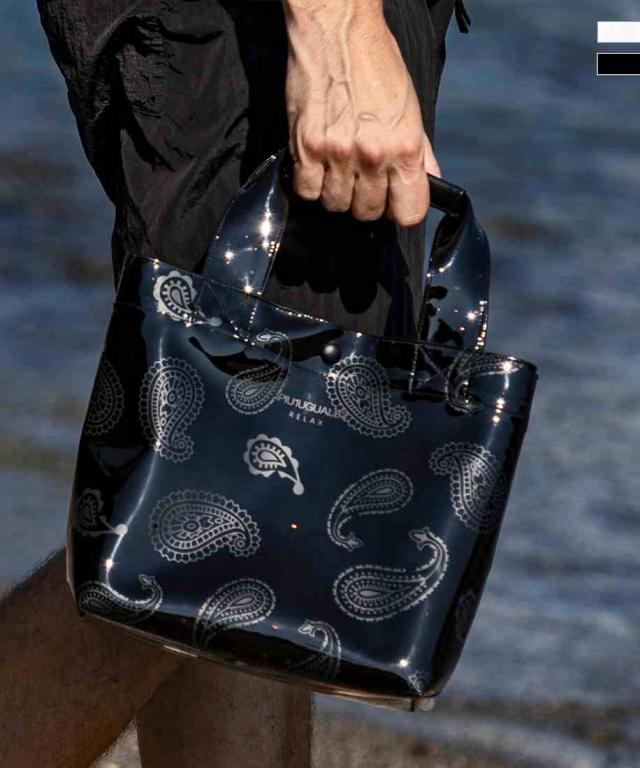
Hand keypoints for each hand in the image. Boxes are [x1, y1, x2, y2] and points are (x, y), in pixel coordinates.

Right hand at [283, 0, 439, 225]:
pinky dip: (311, 185)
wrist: (337, 28)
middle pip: (369, 213)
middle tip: (361, 177)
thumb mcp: (409, 107)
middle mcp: (373, 155)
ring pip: (337, 206)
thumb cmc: (375, 63)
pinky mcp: (306, 147)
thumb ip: (420, 152)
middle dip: (366, 201)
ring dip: (337, 193)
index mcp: (405, 147)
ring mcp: (338, 154)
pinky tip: (317, 165)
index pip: (408, 213)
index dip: (400, 211)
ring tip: (338, 167)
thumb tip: (431, 182)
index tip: (393, 201)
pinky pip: (307, 192)